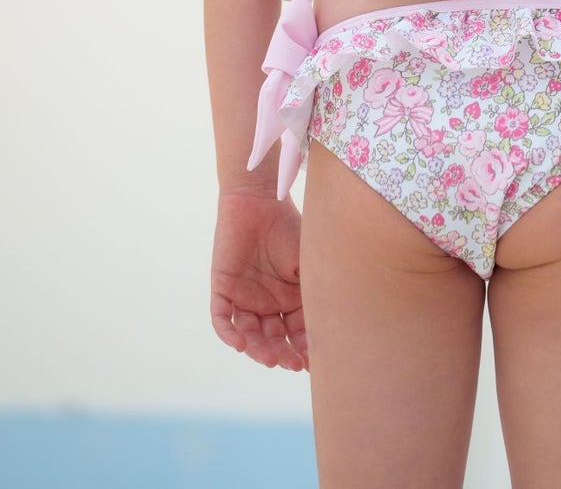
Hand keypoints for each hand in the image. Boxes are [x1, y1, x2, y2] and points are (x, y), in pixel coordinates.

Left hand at [210, 190, 308, 370]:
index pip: (298, 332)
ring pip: (249, 334)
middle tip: (291, 363)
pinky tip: (239, 344)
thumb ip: (317, 289)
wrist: (259, 198)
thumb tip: (337, 323)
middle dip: (282, 354)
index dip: (305, 348)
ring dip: (258, 350)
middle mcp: (268, 304)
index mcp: (291, 299)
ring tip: (270, 359)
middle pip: (273, 339)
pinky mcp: (223, 290)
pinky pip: (223, 319)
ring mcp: (244, 299)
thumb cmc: (290, 226)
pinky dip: (229, 334)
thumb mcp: (309, 261)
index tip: (312, 363)